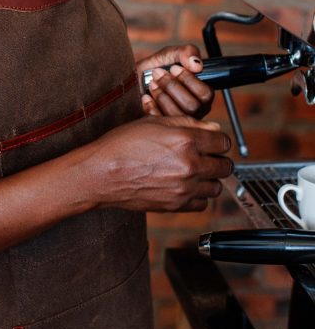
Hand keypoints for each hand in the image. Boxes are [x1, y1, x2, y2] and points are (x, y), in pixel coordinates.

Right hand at [76, 114, 232, 212]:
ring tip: (194, 172)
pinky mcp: (176, 205)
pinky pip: (202, 204)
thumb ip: (187, 123)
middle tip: (206, 156)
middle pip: (225, 166)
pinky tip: (185, 186)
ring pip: (217, 187)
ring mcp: (184, 188)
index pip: (223, 141)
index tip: (211, 141)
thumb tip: (212, 128)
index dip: (217, 139)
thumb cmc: (122, 145)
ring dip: (210, 179)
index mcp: (185, 140)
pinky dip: (198, 196)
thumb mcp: (153, 122)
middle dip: (218, 159)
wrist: (102, 173)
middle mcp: (189, 165)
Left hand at [137, 44, 213, 119]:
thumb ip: (187, 52)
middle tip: (157, 74)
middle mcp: (195, 110)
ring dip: (162, 95)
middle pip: (192, 106)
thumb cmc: (155, 68)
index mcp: (201, 94)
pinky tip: (146, 96)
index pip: (205, 94)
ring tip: (152, 83)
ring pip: (178, 115)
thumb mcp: (170, 54)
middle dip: (172, 86)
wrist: (134, 80)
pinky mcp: (164, 127)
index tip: (173, 68)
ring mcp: (180, 121)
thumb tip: (197, 64)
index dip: (189, 80)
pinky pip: (162, 121)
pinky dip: (152, 106)